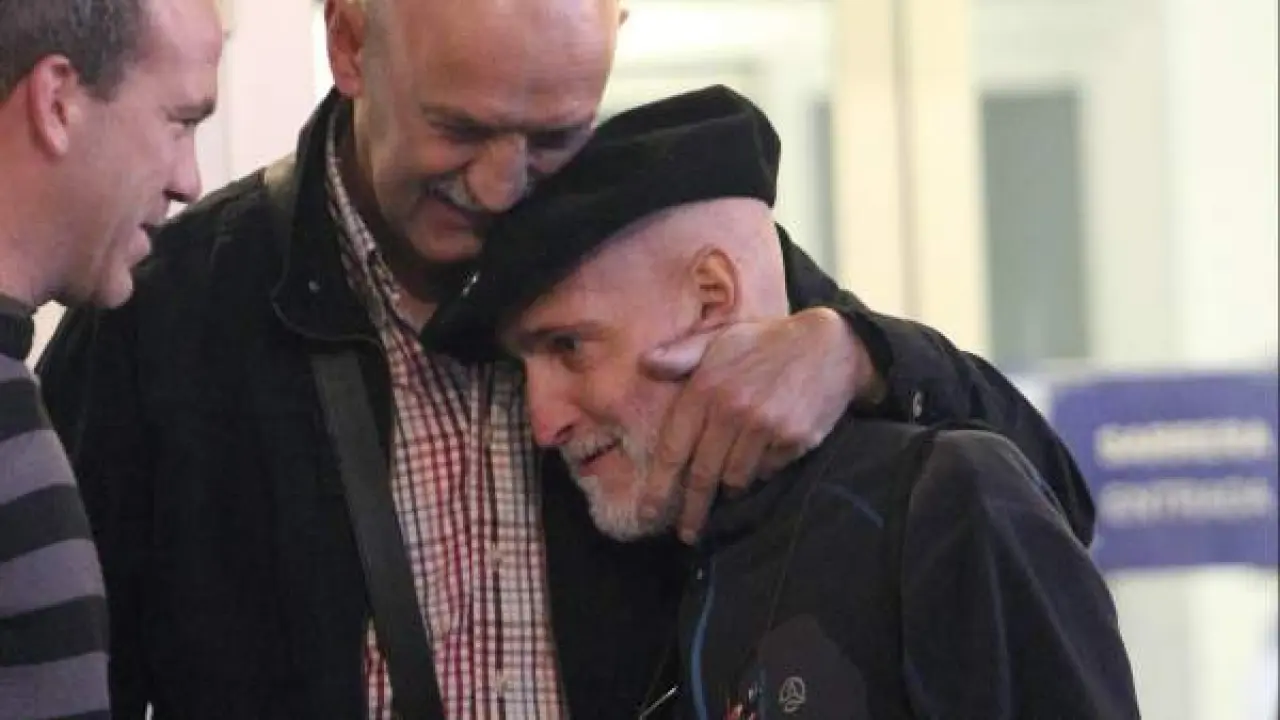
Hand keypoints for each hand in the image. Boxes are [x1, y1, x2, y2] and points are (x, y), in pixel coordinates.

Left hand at [639, 307, 877, 542]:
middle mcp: (732, 410)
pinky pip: (768, 470)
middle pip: (703, 475)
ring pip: (736, 478)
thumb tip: (644, 364)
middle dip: (692, 510)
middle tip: (686, 533)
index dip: (659, 486)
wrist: (830, 345)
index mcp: (706, 388)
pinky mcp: (794, 439)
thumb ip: (680, 354)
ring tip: (735, 472)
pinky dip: (764, 467)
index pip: (674, 448)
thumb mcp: (719, 340)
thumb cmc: (766, 343)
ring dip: (732, 483)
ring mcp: (765, 426)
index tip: (648, 514)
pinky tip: (769, 448)